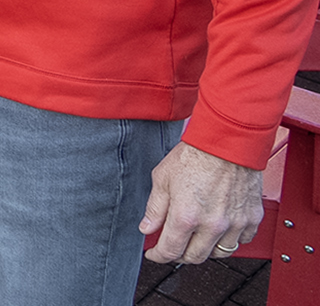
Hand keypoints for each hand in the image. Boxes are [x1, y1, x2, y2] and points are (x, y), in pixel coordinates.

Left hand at [140, 141, 264, 261]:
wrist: (228, 142)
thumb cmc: (195, 155)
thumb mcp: (162, 178)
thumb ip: (155, 208)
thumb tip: (146, 227)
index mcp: (186, 217)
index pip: (170, 251)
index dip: (158, 255)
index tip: (154, 253)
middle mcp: (212, 225)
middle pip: (195, 257)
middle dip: (180, 254)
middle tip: (173, 245)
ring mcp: (235, 224)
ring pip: (220, 253)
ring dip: (205, 249)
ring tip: (196, 236)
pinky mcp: (252, 218)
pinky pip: (242, 241)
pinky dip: (230, 239)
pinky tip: (220, 228)